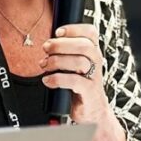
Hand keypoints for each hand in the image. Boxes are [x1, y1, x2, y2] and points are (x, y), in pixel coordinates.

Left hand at [40, 24, 126, 140]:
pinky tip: (47, 80)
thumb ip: (65, 53)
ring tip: (44, 65)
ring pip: (79, 62)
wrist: (91, 111)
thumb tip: (47, 43)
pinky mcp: (89, 92)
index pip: (90, 32)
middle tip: (46, 49)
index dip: (74, 29)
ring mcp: (94, 77)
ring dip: (57, 61)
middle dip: (61, 45)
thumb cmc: (79, 85)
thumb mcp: (74, 65)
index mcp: (92, 52)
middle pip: (84, 45)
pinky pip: (74, 81)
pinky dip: (57, 78)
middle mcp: (96, 62)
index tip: (58, 32)